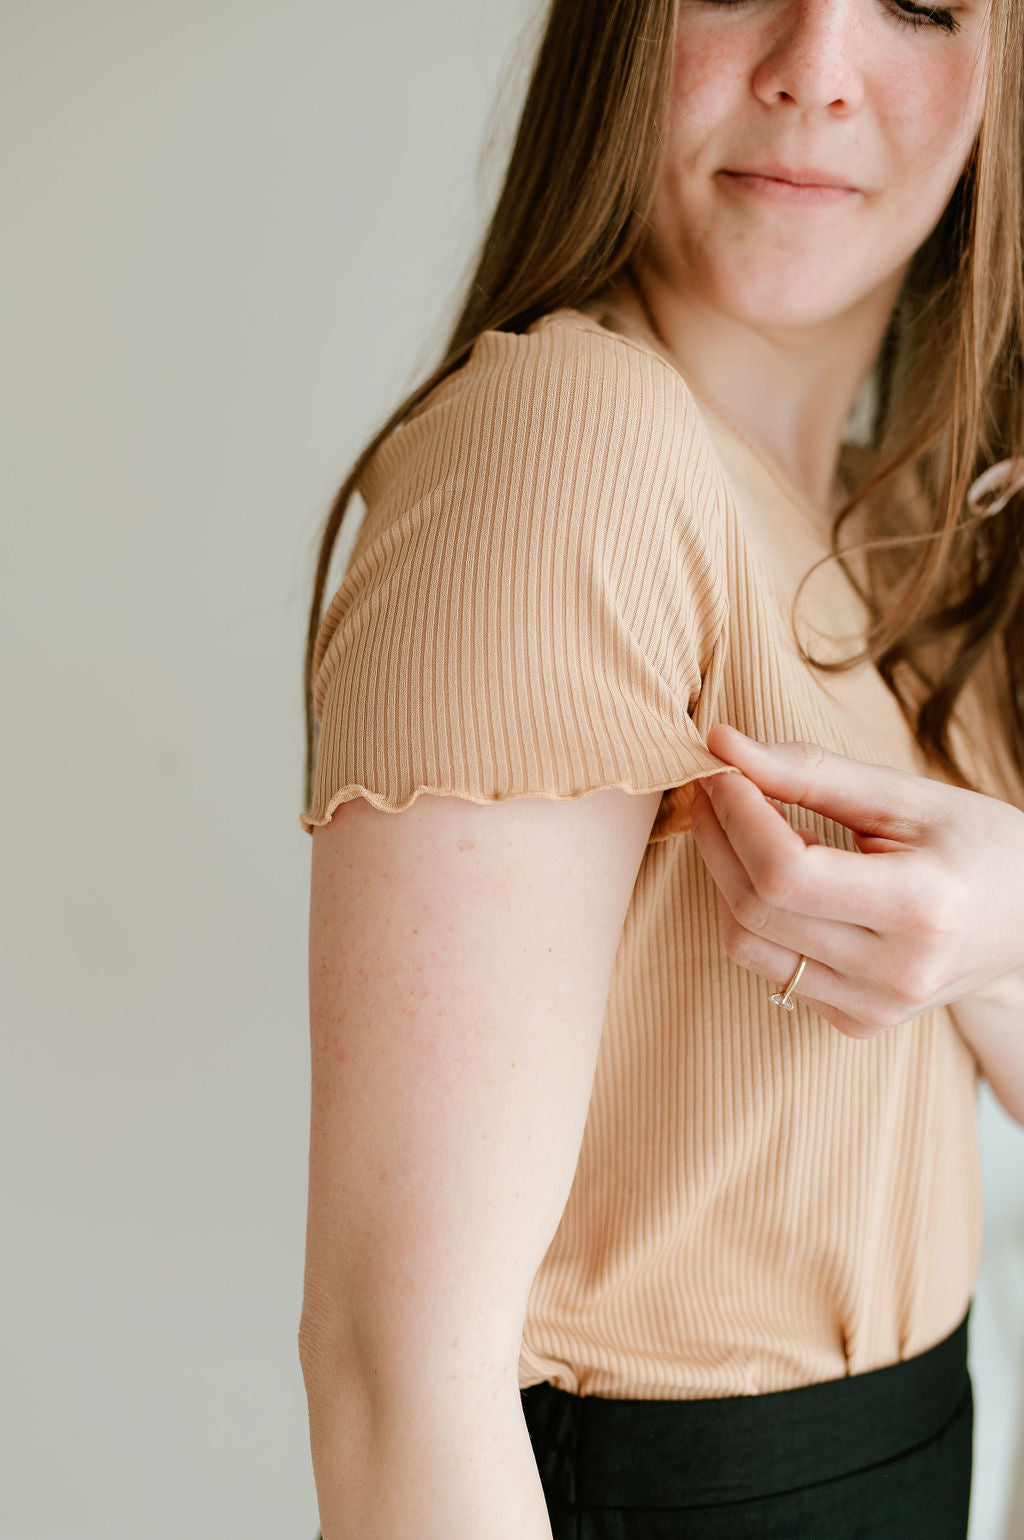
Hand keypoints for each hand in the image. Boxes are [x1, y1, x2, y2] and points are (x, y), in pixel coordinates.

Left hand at [689, 722, 1023, 1038]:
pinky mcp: (856, 1022)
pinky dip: (757, 916)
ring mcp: (874, 1007)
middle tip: (720, 788)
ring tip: (750, 829)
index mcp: (921, 908)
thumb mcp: (907, 797)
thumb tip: (722, 745)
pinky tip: (785, 880)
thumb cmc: (975, 846)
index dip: (737, 817)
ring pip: (747, 945)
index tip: (721, 771)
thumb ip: (812, 772)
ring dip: (727, 877)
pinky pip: (770, 969)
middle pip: (755, 909)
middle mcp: (895, 973)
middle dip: (719, 838)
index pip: (785, 872)